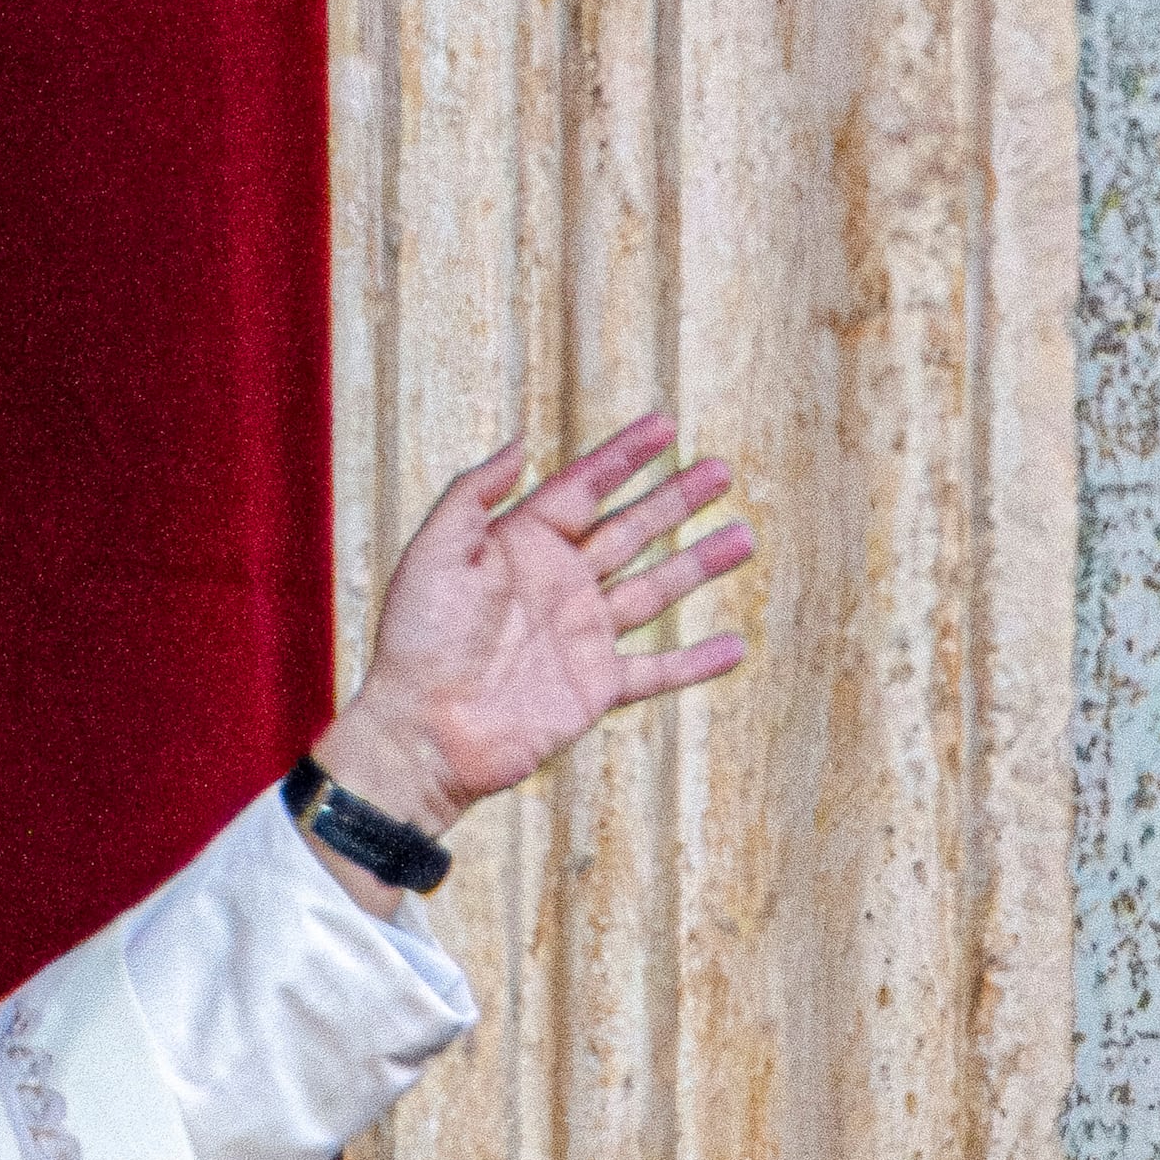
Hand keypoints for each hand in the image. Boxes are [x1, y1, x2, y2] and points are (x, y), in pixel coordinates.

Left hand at [311, 416, 751, 887]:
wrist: (423, 733)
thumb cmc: (417, 642)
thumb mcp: (433, 553)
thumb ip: (473, 494)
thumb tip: (519, 444)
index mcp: (521, 548)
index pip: (583, 489)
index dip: (623, 457)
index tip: (665, 426)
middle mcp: (559, 586)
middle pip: (630, 531)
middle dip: (676, 500)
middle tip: (721, 470)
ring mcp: (582, 636)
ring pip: (655, 590)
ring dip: (699, 564)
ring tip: (743, 536)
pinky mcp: (596, 687)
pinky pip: (657, 671)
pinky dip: (696, 661)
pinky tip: (735, 646)